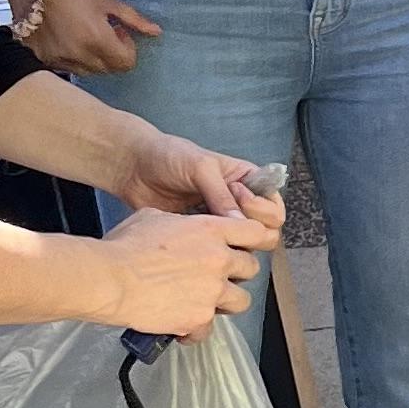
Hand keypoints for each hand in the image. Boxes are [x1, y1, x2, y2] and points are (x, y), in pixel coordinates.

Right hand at [17, 0, 159, 74]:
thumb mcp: (108, 0)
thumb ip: (134, 19)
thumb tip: (156, 32)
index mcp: (98, 40)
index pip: (125, 63)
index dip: (128, 48)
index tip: (120, 32)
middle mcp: (78, 55)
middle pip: (108, 69)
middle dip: (112, 54)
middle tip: (104, 31)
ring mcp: (59, 59)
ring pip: (87, 71)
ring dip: (93, 58)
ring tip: (85, 33)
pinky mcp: (43, 58)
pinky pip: (66, 67)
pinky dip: (73, 58)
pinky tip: (69, 38)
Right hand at [100, 202, 271, 338]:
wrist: (109, 279)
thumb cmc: (124, 247)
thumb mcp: (153, 217)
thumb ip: (180, 223)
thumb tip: (181, 229)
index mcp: (211, 230)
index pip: (256, 232)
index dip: (253, 239)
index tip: (245, 246)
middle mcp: (218, 260)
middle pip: (251, 268)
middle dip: (237, 273)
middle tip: (217, 276)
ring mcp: (212, 291)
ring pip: (241, 301)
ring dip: (225, 302)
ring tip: (204, 302)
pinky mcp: (199, 318)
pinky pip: (210, 329)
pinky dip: (197, 330)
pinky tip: (182, 326)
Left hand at [116, 128, 286, 240]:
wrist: (134, 168)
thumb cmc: (169, 156)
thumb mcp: (200, 166)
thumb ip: (220, 194)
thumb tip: (240, 225)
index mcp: (247, 181)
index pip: (274, 205)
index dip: (262, 208)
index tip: (238, 196)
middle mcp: (239, 204)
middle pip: (266, 231)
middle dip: (253, 232)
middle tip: (225, 223)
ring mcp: (221, 222)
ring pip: (244, 246)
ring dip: (232, 244)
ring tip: (206, 233)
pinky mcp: (202, 237)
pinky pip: (217, 252)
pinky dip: (212, 252)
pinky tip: (195, 243)